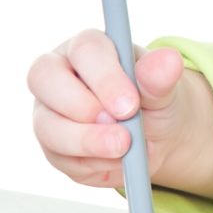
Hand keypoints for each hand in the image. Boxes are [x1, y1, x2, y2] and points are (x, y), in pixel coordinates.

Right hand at [27, 33, 212, 197]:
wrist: (157, 135)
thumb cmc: (154, 100)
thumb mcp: (164, 89)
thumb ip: (159, 77)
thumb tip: (168, 60)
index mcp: (88, 47)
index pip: (84, 50)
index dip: (105, 78)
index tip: (130, 105)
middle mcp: (58, 73)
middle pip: (44, 79)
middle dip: (84, 108)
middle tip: (121, 131)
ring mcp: (49, 110)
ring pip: (47, 125)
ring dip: (86, 143)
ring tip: (123, 150)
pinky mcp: (52, 145)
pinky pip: (59, 158)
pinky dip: (91, 165)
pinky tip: (118, 163)